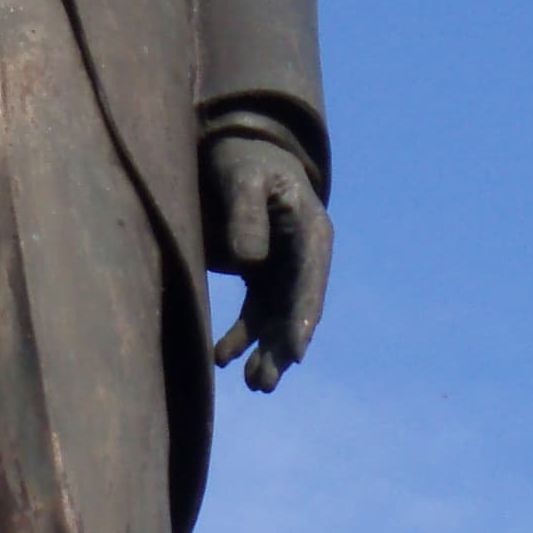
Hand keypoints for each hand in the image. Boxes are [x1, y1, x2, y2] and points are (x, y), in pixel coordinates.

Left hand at [204, 136, 330, 392]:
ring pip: (278, 319)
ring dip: (265, 351)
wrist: (233, 148)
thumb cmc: (242, 159)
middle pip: (296, 310)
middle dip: (283, 348)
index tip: (294, 355)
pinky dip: (241, 336)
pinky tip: (221, 357)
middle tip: (264, 383)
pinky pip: (255, 313)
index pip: (310, 284)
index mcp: (311, 232)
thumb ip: (246, 212)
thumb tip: (249, 261)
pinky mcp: (261, 274)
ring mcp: (283, 267)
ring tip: (253, 384)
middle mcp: (304, 255)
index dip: (302, 321)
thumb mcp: (242, 178)